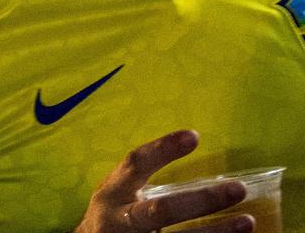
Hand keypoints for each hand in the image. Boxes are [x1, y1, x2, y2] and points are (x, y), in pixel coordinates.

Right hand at [74, 130, 251, 232]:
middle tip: (238, 189)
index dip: (162, 149)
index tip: (194, 136)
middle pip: (160, 211)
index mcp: (111, 193)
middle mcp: (119, 219)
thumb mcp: (118, 196)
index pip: (135, 164)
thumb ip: (143, 185)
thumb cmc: (113, 217)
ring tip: (247, 221)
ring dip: (215, 231)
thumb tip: (199, 171)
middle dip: (200, 201)